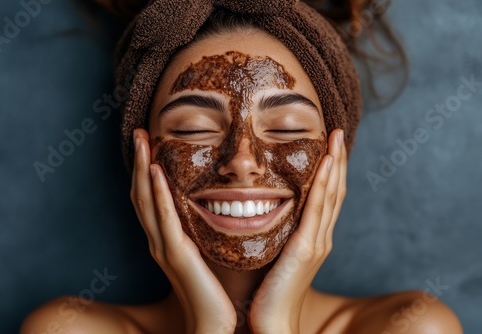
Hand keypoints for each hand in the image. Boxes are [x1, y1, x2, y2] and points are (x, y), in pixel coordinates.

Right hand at [130, 128, 235, 333]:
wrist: (213, 323)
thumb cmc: (213, 289)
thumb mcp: (203, 251)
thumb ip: (199, 230)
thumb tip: (212, 204)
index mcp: (165, 238)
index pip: (149, 197)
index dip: (143, 169)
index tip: (147, 142)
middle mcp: (158, 240)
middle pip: (140, 193)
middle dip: (137, 161)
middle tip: (137, 132)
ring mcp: (163, 247)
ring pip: (146, 201)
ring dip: (141, 168)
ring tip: (140, 140)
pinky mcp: (176, 254)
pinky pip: (164, 218)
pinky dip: (157, 193)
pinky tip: (154, 171)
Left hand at [249, 129, 346, 333]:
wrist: (270, 322)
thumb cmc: (267, 291)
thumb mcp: (275, 254)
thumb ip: (278, 234)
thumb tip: (265, 210)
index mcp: (313, 238)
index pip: (326, 197)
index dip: (331, 171)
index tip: (330, 146)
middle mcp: (321, 237)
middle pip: (335, 192)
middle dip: (338, 161)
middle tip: (339, 133)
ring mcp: (316, 242)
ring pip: (331, 196)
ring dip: (335, 165)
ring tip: (337, 138)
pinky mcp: (306, 248)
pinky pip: (317, 210)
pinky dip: (325, 184)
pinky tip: (327, 164)